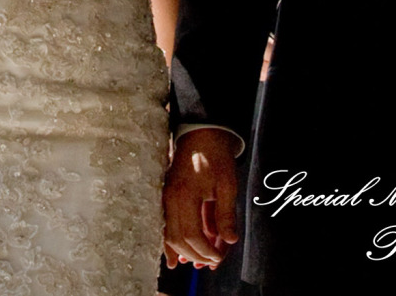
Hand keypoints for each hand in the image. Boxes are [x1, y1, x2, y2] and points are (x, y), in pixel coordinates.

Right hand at [163, 128, 240, 270]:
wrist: (202, 131)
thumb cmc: (216, 156)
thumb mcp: (227, 184)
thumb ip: (226, 214)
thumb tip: (229, 240)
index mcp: (186, 195)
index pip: (192, 234)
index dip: (205, 250)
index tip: (219, 257)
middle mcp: (171, 198)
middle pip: (178, 239)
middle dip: (195, 255)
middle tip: (211, 262)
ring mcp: (166, 197)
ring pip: (169, 233)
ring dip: (183, 251)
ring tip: (195, 263)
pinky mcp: (167, 195)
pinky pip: (166, 224)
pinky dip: (172, 240)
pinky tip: (175, 254)